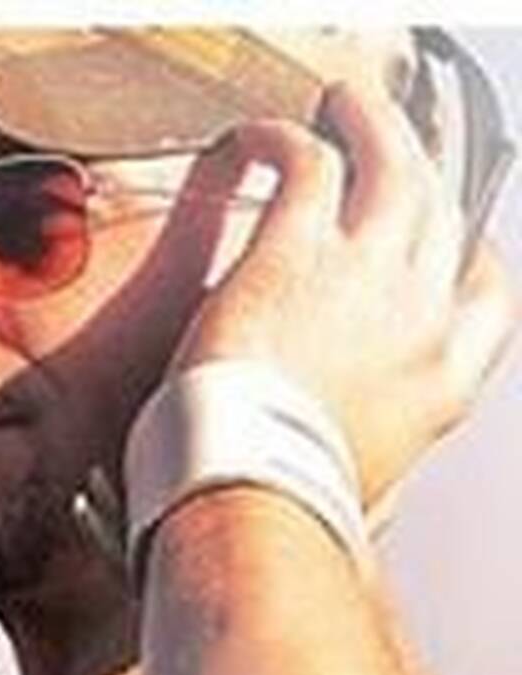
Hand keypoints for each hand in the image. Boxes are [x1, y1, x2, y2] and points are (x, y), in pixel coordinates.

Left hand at [169, 83, 515, 505]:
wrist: (253, 497)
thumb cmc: (293, 504)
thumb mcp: (367, 499)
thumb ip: (382, 477)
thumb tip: (376, 502)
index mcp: (440, 383)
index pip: (486, 297)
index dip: (471, 255)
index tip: (452, 237)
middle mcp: (419, 320)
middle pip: (440, 216)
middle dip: (420, 170)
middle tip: (393, 145)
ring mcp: (366, 278)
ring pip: (393, 167)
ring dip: (373, 126)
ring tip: (348, 106)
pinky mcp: (297, 253)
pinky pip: (308, 163)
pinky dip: (286, 138)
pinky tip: (263, 135)